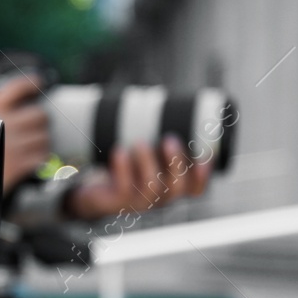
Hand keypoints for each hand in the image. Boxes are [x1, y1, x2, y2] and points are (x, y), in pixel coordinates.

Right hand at [0, 60, 49, 186]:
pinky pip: (42, 156)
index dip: (34, 82)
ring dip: (40, 138)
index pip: (21, 86)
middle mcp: (7, 123)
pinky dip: (39, 156)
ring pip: (44, 136)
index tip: (39, 82)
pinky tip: (29, 156)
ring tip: (30, 140)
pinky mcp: (21, 166)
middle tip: (32, 121)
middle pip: (40, 114)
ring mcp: (16, 145)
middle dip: (38, 117)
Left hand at [65, 136, 210, 220]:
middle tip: (169, 139)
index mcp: (170, 187)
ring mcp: (138, 202)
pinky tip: (120, 152)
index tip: (206, 156)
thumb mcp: (143, 153)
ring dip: (148, 162)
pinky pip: (123, 188)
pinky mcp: (117, 201)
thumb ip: (154, 133)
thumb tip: (155, 95)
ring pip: (151, 187)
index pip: (195, 189)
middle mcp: (158, 197)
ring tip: (140, 143)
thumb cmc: (125, 167)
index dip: (203, 176)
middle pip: (177, 188)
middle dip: (176, 162)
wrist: (91, 191)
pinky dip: (123, 169)